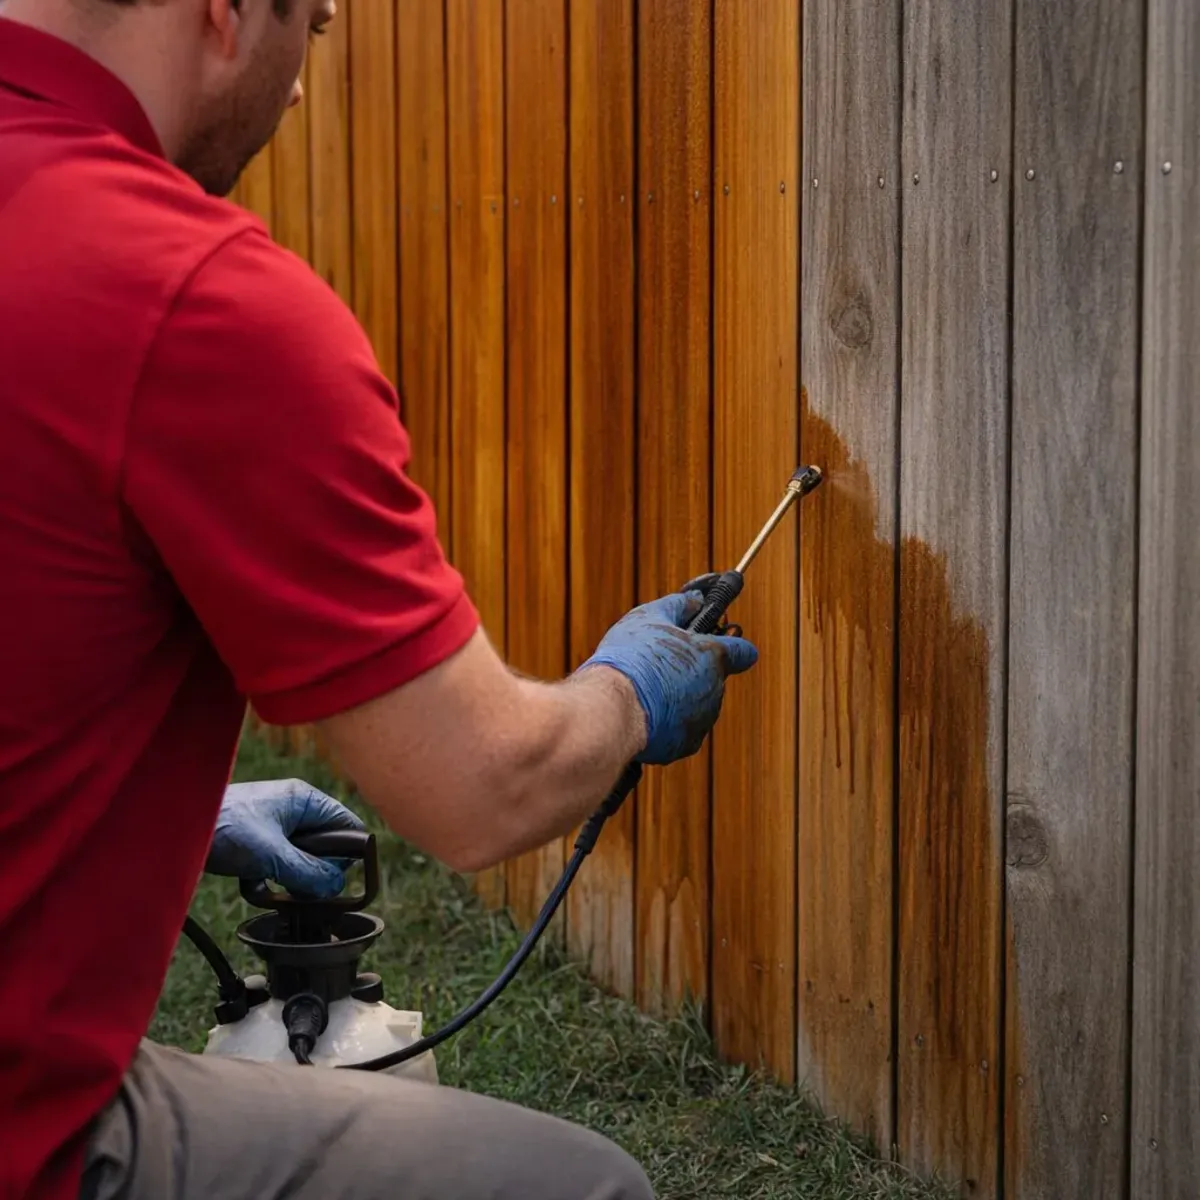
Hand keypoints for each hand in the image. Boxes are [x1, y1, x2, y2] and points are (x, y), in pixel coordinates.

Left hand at [205, 779, 365, 898]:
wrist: (172, 827)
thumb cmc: (223, 827)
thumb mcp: (272, 855)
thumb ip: (308, 872)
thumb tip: (335, 887)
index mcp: (305, 800)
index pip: (347, 825)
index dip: (348, 854)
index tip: (338, 880)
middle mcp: (294, 809)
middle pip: (325, 846)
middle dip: (314, 871)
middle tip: (299, 888)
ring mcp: (275, 823)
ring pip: (301, 858)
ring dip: (289, 877)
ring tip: (272, 885)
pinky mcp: (257, 839)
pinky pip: (278, 862)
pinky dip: (269, 877)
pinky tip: (253, 884)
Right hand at [578, 588, 757, 764]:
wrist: (612, 708)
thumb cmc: (631, 659)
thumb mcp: (650, 617)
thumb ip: (679, 604)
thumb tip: (696, 599)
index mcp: (712, 657)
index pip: (744, 651)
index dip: (734, 646)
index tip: (723, 643)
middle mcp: (715, 690)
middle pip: (712, 678)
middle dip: (692, 671)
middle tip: (662, 664)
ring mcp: (702, 720)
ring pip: (697, 704)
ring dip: (679, 696)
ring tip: (646, 689)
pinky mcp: (685, 744)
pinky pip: (682, 729)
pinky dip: (668, 722)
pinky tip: (645, 712)